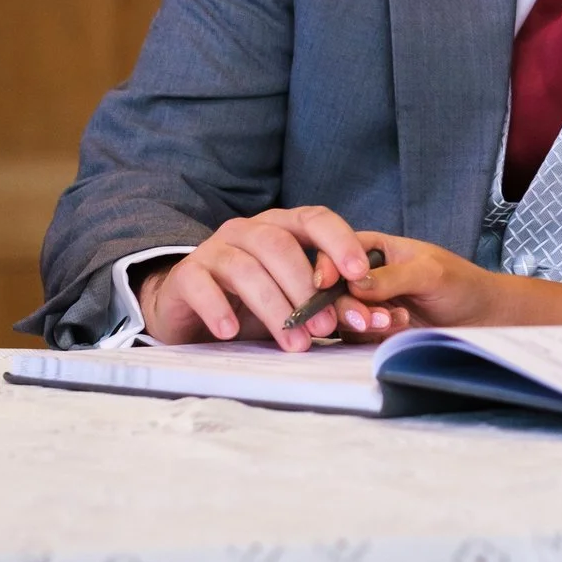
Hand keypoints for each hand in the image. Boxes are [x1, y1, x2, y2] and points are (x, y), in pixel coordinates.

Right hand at [137, 207, 409, 349]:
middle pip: (280, 244)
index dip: (339, 241)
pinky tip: (231, 333)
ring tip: (293, 343)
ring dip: (273, 306)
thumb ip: (329, 305)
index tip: (359, 273)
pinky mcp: (186, 275)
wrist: (191, 313)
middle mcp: (248, 231)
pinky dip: (218, 308)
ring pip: (245, 267)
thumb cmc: (252, 305)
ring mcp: (214, 250)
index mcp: (281, 227)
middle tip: (326, 328)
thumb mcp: (294, 303)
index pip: (315, 218)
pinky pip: (201, 285)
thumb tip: (375, 318)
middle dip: (306, 287)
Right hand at [341, 234, 504, 332]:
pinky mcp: (373, 330)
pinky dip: (370, 336)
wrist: (481, 319)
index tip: (326, 282)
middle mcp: (366, 276)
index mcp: (375, 249)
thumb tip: (354, 282)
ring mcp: (369, 304)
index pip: (339, 251)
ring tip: (394, 322)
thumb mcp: (429, 273)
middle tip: (366, 317)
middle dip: (346, 303)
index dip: (328, 265)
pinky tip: (398, 329)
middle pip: (333, 288)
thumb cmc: (461, 284)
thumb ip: (391, 276)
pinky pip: (355, 336)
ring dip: (361, 321)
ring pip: (342, 314)